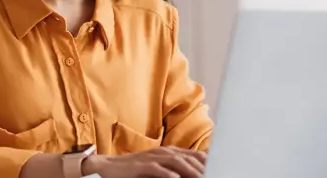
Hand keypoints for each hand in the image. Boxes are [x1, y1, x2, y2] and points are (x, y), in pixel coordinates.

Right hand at [81, 146, 206, 177]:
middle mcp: (161, 152)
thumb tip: (187, 173)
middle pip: (186, 157)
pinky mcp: (140, 166)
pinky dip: (167, 173)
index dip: (204, 161)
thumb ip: (172, 168)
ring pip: (175, 162)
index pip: (191, 155)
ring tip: (201, 177)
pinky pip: (156, 169)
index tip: (217, 166)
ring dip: (189, 170)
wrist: (108, 166)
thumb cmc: (134, 169)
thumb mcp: (156, 166)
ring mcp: (151, 158)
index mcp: (167, 151)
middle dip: (201, 166)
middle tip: (214, 173)